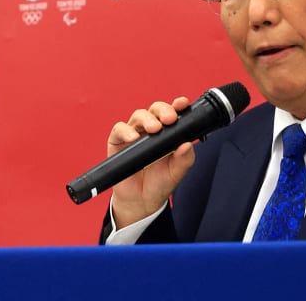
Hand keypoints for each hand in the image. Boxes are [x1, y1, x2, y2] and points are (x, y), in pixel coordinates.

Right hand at [108, 96, 195, 228]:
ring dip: (146, 119)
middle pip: (155, 110)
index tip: (182, 104)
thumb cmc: (160, 183)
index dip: (177, 106)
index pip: (172, 113)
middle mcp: (150, 130)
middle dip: (163, 110)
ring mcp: (134, 134)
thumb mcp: (177, 173)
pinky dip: (126, 130)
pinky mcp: (118, 142)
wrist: (141, 201)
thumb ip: (184, 159)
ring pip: (138, 115)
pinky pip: (119, 129)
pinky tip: (133, 138)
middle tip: (169, 119)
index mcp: (167, 134)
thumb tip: (187, 144)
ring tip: (153, 129)